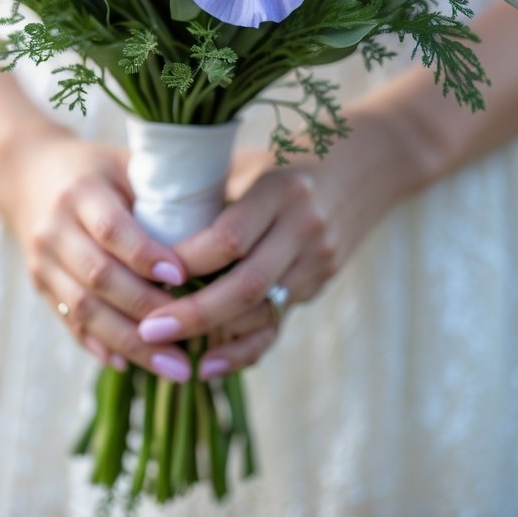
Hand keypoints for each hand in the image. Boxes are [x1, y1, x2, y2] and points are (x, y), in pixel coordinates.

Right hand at [5, 124, 193, 382]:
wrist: (27, 171)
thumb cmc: (96, 167)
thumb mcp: (125, 164)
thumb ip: (161, 191)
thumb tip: (219, 225)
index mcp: (81, 192)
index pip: (112, 229)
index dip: (145, 256)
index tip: (182, 278)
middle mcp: (55, 229)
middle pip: (99, 278)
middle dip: (146, 312)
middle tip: (190, 341)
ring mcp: (43, 262)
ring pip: (85, 311)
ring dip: (131, 343)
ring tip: (174, 367)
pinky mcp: (40, 286)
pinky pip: (72, 323)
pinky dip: (103, 347)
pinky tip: (134, 365)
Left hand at [136, 115, 414, 379]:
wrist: (371, 160)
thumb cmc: (293, 153)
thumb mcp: (255, 160)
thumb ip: (214, 194)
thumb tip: (150, 229)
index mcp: (280, 190)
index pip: (228, 237)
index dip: (186, 261)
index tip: (146, 272)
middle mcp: (303, 228)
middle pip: (245, 286)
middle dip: (192, 314)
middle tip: (147, 330)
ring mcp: (318, 260)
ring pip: (262, 312)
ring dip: (212, 335)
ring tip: (164, 347)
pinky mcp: (322, 281)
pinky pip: (277, 320)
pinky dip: (242, 346)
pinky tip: (209, 363)